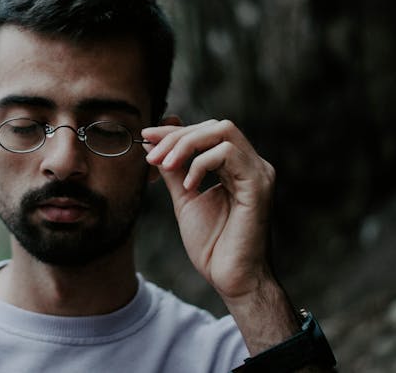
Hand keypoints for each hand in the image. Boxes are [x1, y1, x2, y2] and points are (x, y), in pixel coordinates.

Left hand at [141, 119, 275, 300]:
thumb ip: (174, 172)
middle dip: (177, 136)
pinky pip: (228, 153)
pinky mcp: (258, 184)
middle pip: (214, 126)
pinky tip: (188, 185)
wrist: (231, 278)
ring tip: (165, 166)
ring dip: (186, 144)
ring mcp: (258, 173)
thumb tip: (153, 146)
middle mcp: (251, 165)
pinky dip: (200, 164)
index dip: (174, 131)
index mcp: (236, 168)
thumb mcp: (185, 199)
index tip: (146, 135)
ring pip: (223, 131)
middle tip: (152, 157)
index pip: (206, 133)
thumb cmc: (212, 245)